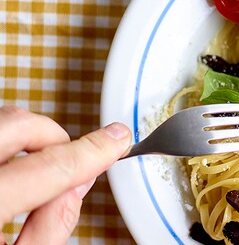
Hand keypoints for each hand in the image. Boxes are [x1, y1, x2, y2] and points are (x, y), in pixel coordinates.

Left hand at [0, 106, 130, 244]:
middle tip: (72, 160)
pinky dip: (9, 145)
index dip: (94, 152)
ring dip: (30, 140)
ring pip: (4, 121)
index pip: (51, 166)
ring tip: (38, 172)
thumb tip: (77, 187)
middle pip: (19, 124)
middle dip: (55, 137)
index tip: (117, 140)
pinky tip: (13, 171)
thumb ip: (51, 226)